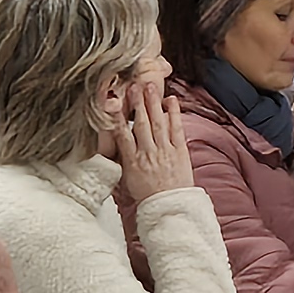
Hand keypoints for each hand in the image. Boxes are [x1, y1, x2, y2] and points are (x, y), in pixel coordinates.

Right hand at [112, 79, 196, 205]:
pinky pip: (177, 129)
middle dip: (136, 103)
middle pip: (140, 123)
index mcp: (132, 161)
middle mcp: (148, 153)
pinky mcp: (180, 151)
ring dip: (153, 103)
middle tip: (133, 85)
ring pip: (157, 123)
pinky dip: (174, 114)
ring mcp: (165, 151)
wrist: (169, 207)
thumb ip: (121, 159)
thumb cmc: (148, 194)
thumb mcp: (127, 178)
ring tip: (150, 86)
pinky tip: (171, 100)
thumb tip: (113, 146)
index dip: (117, 116)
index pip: (122, 134)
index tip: (113, 102)